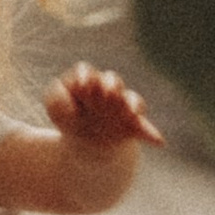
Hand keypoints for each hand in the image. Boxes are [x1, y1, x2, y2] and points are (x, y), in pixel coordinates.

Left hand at [45, 65, 160, 154]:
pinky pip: (144, 127)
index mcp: (87, 82)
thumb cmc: (69, 117)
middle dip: (110, 84)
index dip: (85, 77)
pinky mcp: (133, 124)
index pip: (87, 72)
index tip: (82, 87)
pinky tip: (159, 142)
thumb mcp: (56, 109)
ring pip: (132, 99)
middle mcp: (108, 90)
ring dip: (132, 104)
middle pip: (112, 80)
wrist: (84, 141)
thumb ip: (56, 99)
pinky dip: (151, 133)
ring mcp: (122, 106)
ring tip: (131, 112)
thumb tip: (71, 107)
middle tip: (108, 93)